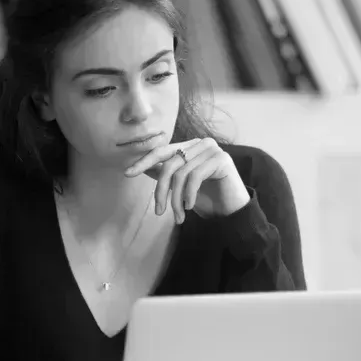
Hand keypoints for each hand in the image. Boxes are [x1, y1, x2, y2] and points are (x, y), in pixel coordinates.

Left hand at [124, 138, 249, 222]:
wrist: (232, 211)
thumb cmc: (207, 198)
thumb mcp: (180, 186)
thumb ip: (165, 173)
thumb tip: (142, 167)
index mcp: (189, 146)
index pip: (162, 151)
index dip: (144, 161)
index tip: (128, 173)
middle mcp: (201, 143)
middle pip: (170, 165)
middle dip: (161, 191)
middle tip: (159, 211)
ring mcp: (212, 149)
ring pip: (181, 174)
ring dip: (176, 199)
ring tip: (178, 216)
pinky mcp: (221, 160)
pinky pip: (195, 177)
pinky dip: (189, 195)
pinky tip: (190, 207)